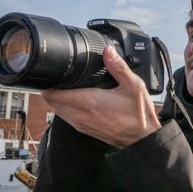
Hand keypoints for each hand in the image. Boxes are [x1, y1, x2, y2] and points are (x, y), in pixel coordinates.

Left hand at [40, 46, 160, 147]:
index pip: (53, 93)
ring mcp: (80, 124)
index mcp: (89, 102)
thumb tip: (107, 51)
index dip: (50, 81)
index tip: (56, 72)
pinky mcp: (84, 129)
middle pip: (51, 100)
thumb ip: (118, 67)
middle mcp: (80, 115)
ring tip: (69, 86)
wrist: (143, 140)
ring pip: (56, 109)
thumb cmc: (139, 116)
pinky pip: (65, 116)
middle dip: (53, 87)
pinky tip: (79, 99)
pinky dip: (66, 106)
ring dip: (59, 98)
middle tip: (63, 76)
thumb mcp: (134, 86)